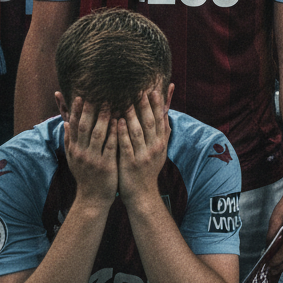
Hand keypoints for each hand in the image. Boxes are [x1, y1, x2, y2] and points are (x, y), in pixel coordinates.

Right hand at [63, 96, 118, 207]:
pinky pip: (110, 146)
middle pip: (85, 127)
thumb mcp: (74, 158)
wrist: (93, 198)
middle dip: (91, 110)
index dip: (77, 111)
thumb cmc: (86, 175)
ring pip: (98, 134)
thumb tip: (66, 122)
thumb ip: (70, 140)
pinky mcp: (106, 165)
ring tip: (111, 103)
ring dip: (104, 118)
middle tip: (98, 94)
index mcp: (75, 149)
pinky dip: (114, 133)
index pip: (75, 126)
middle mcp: (82, 153)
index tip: (81, 96)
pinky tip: (120, 121)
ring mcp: (93, 159)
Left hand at [116, 89, 169, 206]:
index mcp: (160, 142)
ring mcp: (142, 155)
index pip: (159, 119)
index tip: (153, 89)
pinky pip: (126, 146)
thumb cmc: (149, 169)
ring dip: (132, 116)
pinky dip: (122, 133)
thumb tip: (166, 111)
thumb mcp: (160, 150)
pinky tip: (117, 122)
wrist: (142, 194)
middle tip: (139, 90)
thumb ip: (162, 131)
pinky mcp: (130, 163)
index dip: (157, 104)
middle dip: (145, 105)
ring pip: (137, 132)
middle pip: (149, 122)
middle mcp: (154, 147)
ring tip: (125, 101)